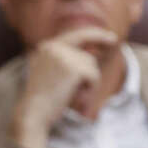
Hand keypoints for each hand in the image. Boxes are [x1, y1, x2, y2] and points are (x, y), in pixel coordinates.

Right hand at [10, 27, 117, 147]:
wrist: (33, 114)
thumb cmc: (42, 101)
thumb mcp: (50, 76)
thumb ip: (65, 62)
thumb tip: (90, 58)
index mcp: (46, 48)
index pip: (73, 35)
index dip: (91, 34)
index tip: (106, 35)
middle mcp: (54, 47)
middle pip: (85, 40)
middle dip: (100, 38)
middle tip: (114, 40)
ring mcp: (64, 56)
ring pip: (90, 63)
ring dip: (88, 80)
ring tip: (73, 94)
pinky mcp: (74, 68)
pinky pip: (94, 76)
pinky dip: (90, 88)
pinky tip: (77, 96)